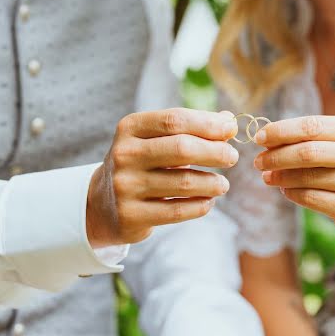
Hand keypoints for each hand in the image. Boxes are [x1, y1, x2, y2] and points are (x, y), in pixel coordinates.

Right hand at [86, 108, 238, 247]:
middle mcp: (124, 155)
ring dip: (212, 183)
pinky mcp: (132, 215)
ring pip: (184, 183)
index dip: (207, 123)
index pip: (174, 120)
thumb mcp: (154, 140)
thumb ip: (189, 129)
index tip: (231, 129)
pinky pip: (178, 210)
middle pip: (182, 149)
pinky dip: (200, 205)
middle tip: (232, 158)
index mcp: (130, 128)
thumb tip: (229, 122)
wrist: (102, 204)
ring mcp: (126, 186)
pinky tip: (207, 201)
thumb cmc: (140, 164)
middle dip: (215, 152)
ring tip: (222, 185)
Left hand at [254, 115, 334, 230]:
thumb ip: (306, 137)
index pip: (312, 127)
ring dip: (280, 177)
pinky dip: (292, 193)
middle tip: (258, 161)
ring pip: (307, 178)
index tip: (259, 137)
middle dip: (277, 157)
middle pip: (308, 153)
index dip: (281, 131)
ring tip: (268, 176)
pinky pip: (311, 199)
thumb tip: (266, 140)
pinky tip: (285, 189)